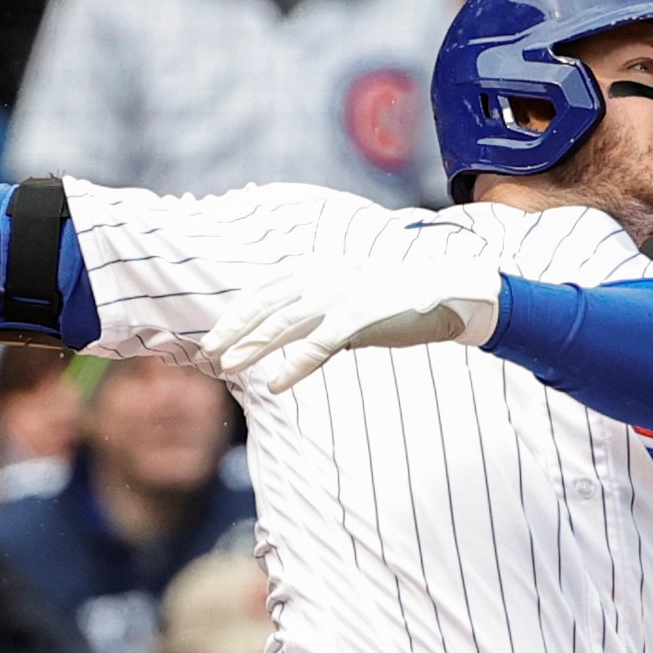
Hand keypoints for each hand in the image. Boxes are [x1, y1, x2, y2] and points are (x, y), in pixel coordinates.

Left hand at [207, 258, 506, 395]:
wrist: (442, 292)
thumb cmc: (390, 298)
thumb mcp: (344, 293)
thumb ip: (312, 307)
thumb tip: (276, 335)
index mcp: (316, 266)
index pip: (263, 290)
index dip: (236, 315)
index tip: (214, 336)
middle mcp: (323, 275)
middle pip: (265, 305)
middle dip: (234, 330)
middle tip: (210, 353)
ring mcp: (340, 294)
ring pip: (283, 324)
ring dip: (253, 347)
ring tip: (230, 368)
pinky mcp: (358, 317)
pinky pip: (316, 346)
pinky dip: (292, 368)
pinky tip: (275, 385)